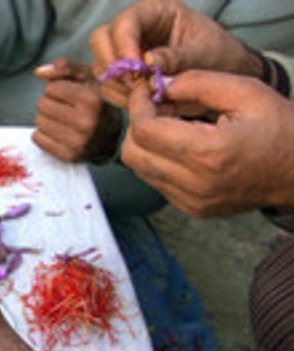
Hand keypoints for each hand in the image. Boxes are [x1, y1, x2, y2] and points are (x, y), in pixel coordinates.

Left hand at [33, 58, 121, 161]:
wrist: (110, 135)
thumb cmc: (96, 100)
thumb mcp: (87, 77)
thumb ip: (64, 67)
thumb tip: (38, 72)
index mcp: (92, 100)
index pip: (51, 88)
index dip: (57, 88)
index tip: (70, 94)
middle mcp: (86, 122)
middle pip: (42, 105)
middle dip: (49, 103)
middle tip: (65, 108)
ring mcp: (78, 141)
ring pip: (38, 122)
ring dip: (46, 118)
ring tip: (62, 120)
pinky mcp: (69, 156)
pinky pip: (38, 139)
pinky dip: (43, 134)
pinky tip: (58, 132)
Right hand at [89, 0, 262, 107]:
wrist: (223, 78)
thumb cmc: (218, 57)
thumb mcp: (205, 54)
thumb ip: (177, 56)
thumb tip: (148, 60)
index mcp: (156, 12)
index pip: (125, 22)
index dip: (124, 44)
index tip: (137, 70)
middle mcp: (134, 29)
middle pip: (100, 39)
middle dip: (114, 65)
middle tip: (137, 84)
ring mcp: (124, 52)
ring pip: (100, 65)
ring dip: (118, 84)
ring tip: (146, 94)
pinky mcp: (122, 75)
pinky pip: (106, 86)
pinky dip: (120, 97)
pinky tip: (143, 101)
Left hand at [121, 71, 293, 216]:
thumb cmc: (281, 128)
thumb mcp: (246, 91)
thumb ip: (198, 83)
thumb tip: (160, 83)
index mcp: (209, 153)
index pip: (145, 131)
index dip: (139, 105)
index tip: (147, 89)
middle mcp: (195, 183)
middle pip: (132, 153)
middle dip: (138, 124)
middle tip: (158, 106)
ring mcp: (192, 201)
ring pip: (140, 170)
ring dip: (146, 143)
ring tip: (171, 124)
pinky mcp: (192, 209)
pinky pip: (156, 182)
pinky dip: (159, 161)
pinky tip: (181, 145)